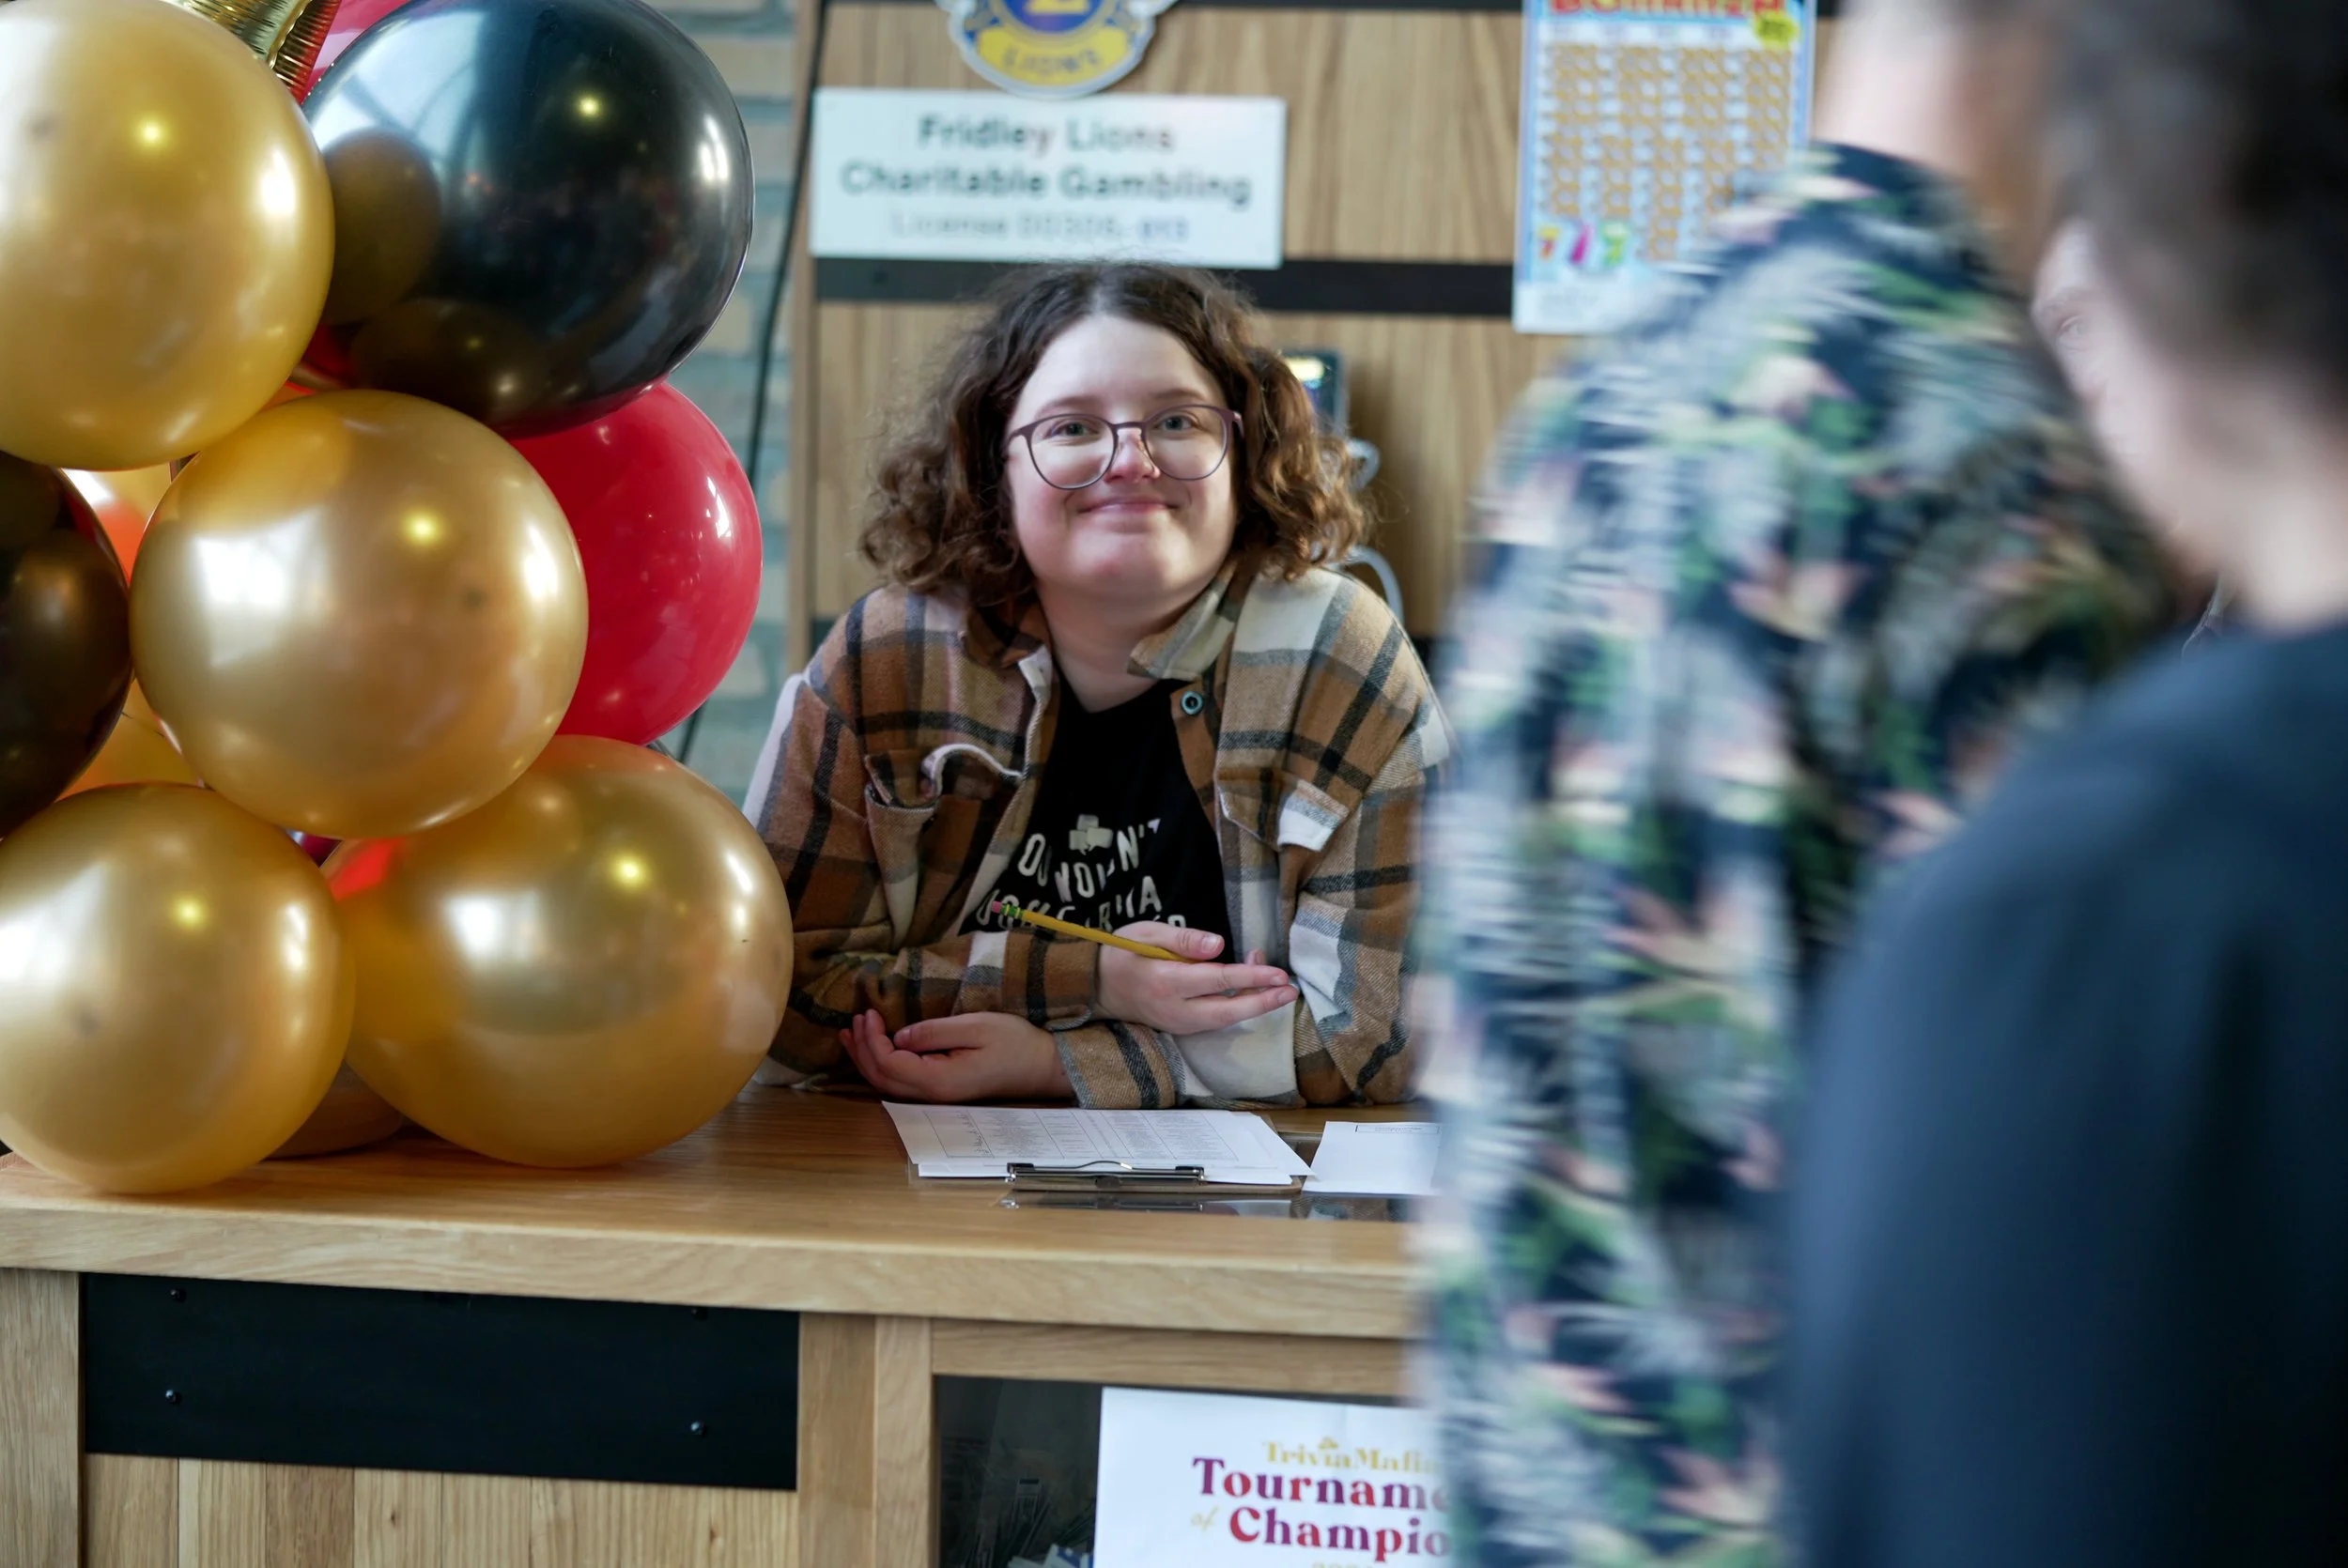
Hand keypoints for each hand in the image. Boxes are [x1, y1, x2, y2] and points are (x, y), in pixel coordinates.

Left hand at [839, 1009, 1072, 1102]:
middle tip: (855, 1019)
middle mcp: (933, 1095)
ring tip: (850, 1034)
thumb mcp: (975, 1027)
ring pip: (887, 1084)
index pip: (889, 1064)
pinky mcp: (941, 1090)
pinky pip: (900, 1082)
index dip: (872, 1039)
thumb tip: (900, 1036)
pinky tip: (874, 1050)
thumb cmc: (1015, 1043)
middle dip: (862, 1049)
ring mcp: (936, 1096)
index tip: (869, 1011)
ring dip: (866, 1059)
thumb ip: (934, 1032)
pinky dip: (881, 1065)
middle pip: (881, 1078)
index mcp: (939, 1080)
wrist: (1042, 1066)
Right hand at [1097, 923, 1295, 1035]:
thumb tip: (1220, 945)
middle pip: (1227, 1011)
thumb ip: (1183, 939)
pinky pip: (1216, 1019)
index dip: (1250, 977)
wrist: (1096, 987)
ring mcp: (1177, 1024)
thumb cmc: (1122, 953)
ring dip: (1253, 1002)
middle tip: (1291, 990)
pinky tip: (1250, 984)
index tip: (1278, 974)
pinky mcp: (1181, 1028)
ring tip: (1276, 981)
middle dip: (1262, 1002)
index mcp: (1165, 982)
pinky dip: (1237, 1004)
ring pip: (1224, 1019)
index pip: (1216, 980)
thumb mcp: (1146, 934)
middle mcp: (1174, 1010)